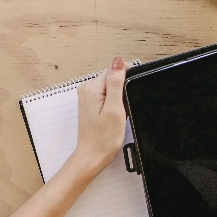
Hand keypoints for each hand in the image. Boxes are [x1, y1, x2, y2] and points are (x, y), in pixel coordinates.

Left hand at [68, 56, 128, 174]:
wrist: (93, 155)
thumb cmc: (104, 137)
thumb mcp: (114, 108)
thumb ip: (115, 83)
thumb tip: (118, 61)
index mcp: (91, 88)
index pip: (113, 70)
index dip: (126, 79)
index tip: (130, 93)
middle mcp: (86, 89)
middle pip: (111, 78)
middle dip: (122, 90)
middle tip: (122, 108)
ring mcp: (87, 96)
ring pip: (110, 86)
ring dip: (118, 97)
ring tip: (117, 113)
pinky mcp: (90, 103)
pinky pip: (106, 95)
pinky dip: (113, 103)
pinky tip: (113, 115)